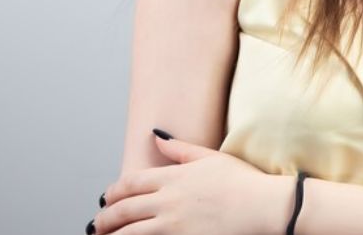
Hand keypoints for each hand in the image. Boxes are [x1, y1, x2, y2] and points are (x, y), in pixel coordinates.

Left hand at [91, 130, 291, 234]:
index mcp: (172, 177)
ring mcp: (174, 226)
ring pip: (130, 234)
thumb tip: (156, 137)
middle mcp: (168, 201)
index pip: (130, 184)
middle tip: (96, 225)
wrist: (265, 206)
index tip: (106, 199)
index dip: (113, 193)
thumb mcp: (209, 157)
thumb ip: (178, 149)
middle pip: (124, 211)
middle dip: (105, 219)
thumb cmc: (243, 182)